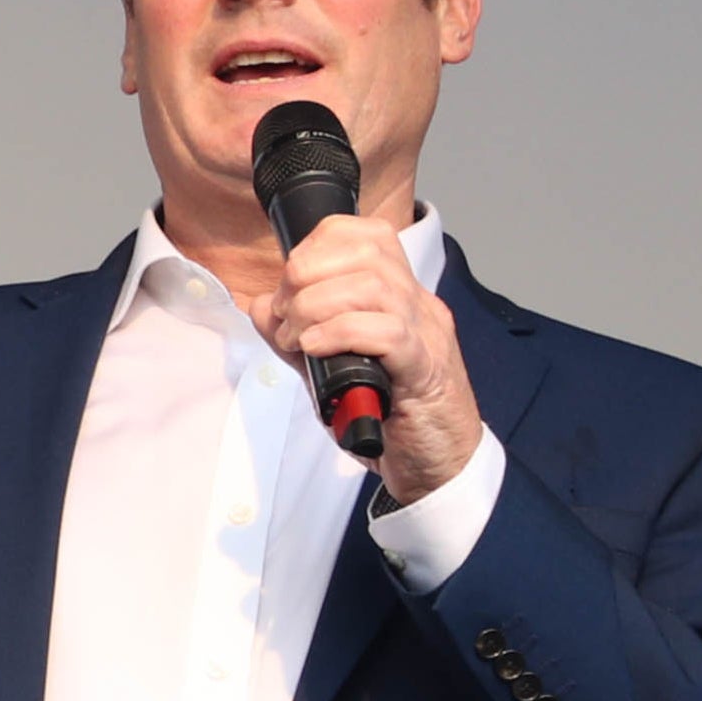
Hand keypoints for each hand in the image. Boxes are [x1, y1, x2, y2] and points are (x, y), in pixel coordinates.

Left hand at [251, 214, 481, 503]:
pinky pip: (387, 332)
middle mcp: (418, 305)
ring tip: (296, 339)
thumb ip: (296, 335)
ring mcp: (426, 334)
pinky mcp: (425, 369)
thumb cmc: (389, 416)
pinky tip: (314, 350)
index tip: (289, 285)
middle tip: (286, 318)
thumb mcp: (329, 368)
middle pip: (366, 251)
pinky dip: (339, 333)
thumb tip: (262, 306)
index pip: (365, 234)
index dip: (315, 247)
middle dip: (307, 275)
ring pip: (372, 286)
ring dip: (315, 307)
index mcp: (399, 296)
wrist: (439, 466)